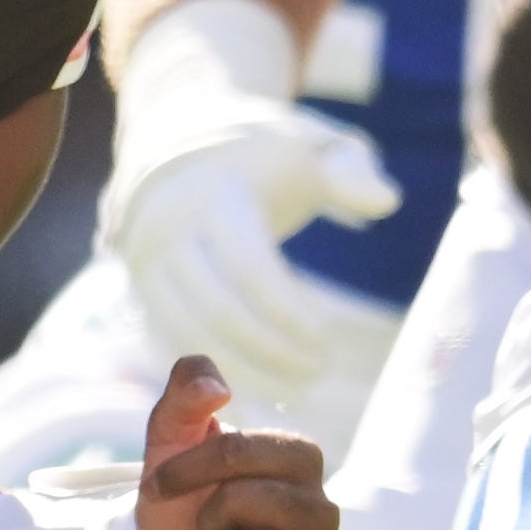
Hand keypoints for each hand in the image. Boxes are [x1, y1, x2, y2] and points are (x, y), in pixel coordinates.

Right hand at [105, 102, 396, 402]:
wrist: (177, 138)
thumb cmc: (264, 151)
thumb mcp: (310, 146)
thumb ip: (351, 172)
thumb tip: (387, 202)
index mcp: (214, 193)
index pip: (249, 267)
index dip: (288, 312)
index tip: (327, 340)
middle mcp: (170, 230)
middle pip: (217, 309)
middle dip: (271, 351)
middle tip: (319, 372)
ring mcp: (148, 262)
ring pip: (190, 334)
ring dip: (244, 371)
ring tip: (297, 390)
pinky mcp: (142, 288)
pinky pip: (174, 340)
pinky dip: (216, 370)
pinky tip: (259, 391)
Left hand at [135, 355, 339, 529]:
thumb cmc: (179, 501)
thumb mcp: (169, 441)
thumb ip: (187, 394)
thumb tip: (217, 385)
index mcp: (299, 458)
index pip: (240, 450)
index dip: (188, 468)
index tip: (156, 485)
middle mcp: (323, 508)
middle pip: (251, 499)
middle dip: (207, 515)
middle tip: (204, 527)